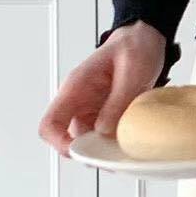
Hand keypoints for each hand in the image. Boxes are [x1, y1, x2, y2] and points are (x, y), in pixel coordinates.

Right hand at [38, 21, 166, 155]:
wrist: (145, 38)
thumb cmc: (134, 48)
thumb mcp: (131, 74)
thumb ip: (117, 103)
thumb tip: (103, 131)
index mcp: (76, 88)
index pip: (51, 124)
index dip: (60, 144)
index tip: (83, 154)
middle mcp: (79, 101)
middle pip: (69, 139)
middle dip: (90, 152)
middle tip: (113, 158)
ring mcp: (91, 108)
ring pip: (89, 140)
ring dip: (105, 149)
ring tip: (127, 150)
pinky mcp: (105, 113)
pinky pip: (104, 134)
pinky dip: (115, 142)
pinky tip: (131, 141)